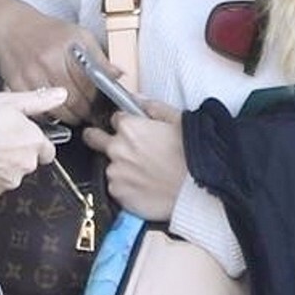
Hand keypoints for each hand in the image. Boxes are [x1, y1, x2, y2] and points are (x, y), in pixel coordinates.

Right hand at [0, 0, 107, 117]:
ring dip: (71, 116)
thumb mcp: (79, 35)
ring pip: (58, 109)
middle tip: (90, 112)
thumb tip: (118, 75)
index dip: (97, 98)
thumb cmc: (48, 33)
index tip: (101, 104)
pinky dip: (51, 115)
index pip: (88, 84)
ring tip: (75, 112)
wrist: (12, 28)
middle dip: (85, 111)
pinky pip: (39, 111)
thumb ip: (99, 57)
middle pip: (74, 100)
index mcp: (66, 48)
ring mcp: (30, 76)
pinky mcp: (17, 87)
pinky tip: (56, 108)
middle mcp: (47, 62)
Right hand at [0, 87, 64, 197]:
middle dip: (16, 155)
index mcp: (34, 142)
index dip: (35, 144)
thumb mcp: (11, 101)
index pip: (48, 150)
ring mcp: (10, 179)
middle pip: (28, 162)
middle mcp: (26, 164)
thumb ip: (39, 100)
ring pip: (11, 174)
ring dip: (2, 166)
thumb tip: (60, 95)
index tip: (22, 138)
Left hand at [80, 97, 185, 221]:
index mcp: (129, 127)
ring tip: (145, 174)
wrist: (199, 190)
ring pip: (110, 166)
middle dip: (100, 138)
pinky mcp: (118, 195)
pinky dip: (127, 187)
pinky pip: (117, 188)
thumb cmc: (193, 155)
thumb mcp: (178, 120)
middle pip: (95, 138)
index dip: (125, 124)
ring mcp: (115, 173)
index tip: (133, 131)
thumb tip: (138, 99)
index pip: (115, 118)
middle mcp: (116, 149)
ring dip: (121, 167)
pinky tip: (145, 187)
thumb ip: (152, 107)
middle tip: (120, 148)